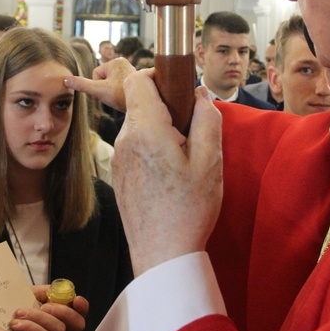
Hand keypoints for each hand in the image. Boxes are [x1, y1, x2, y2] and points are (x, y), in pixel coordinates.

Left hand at [8, 284, 88, 330]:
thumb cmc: (7, 309)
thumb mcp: (25, 294)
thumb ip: (41, 291)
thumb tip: (54, 289)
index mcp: (55, 314)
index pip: (78, 312)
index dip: (82, 307)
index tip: (76, 299)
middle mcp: (54, 329)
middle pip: (77, 324)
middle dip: (63, 311)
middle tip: (45, 306)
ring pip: (58, 330)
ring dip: (39, 317)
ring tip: (20, 312)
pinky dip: (30, 327)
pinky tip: (16, 324)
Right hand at [64, 58, 135, 111]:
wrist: (143, 105)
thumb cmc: (121, 95)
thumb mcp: (98, 90)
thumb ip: (81, 85)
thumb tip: (65, 80)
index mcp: (116, 61)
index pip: (96, 75)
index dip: (98, 87)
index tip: (108, 93)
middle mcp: (124, 63)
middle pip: (104, 80)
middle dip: (105, 90)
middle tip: (115, 96)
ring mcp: (130, 72)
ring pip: (111, 85)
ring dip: (112, 93)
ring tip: (121, 98)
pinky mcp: (134, 81)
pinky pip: (120, 88)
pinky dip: (120, 95)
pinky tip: (126, 98)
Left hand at [113, 71, 222, 274]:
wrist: (162, 255)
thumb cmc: (189, 210)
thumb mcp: (211, 161)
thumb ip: (207, 119)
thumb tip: (200, 95)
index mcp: (146, 130)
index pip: (138, 80)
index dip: (157, 75)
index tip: (179, 88)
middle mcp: (125, 140)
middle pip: (139, 104)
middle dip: (166, 108)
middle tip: (192, 133)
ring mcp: (118, 159)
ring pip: (138, 127)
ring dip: (160, 131)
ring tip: (184, 160)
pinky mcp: (119, 175)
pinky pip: (134, 148)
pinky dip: (151, 149)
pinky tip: (170, 175)